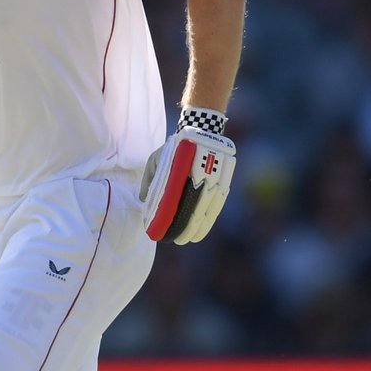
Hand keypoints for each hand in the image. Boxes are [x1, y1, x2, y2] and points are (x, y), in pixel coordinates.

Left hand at [141, 108, 235, 244]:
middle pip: (195, 204)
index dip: (172, 217)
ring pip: (209, 206)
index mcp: (183, 165)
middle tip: (178, 240)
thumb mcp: (156, 160)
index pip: (177, 197)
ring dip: (201, 225)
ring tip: (192, 239)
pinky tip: (204, 228)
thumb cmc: (174, 148)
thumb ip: (150, 180)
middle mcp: (202, 169)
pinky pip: (220, 201)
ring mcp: (216, 173)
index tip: (164, 231)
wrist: (202, 129)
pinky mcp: (226, 176)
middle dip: (187, 226)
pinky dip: (212, 217)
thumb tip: (144, 203)